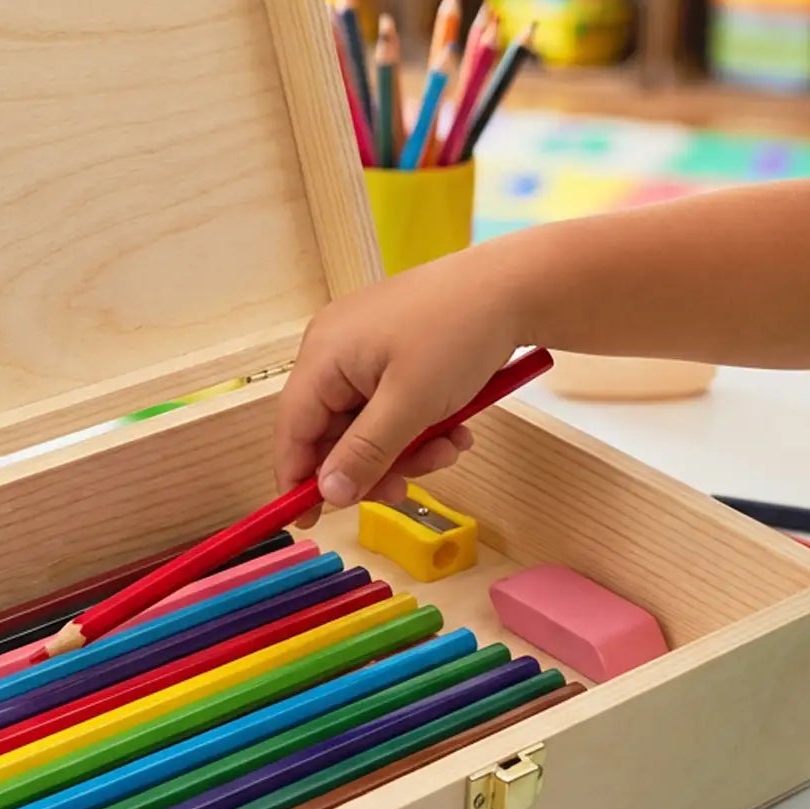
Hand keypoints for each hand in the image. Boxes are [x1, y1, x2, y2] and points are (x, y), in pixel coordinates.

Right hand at [273, 249, 519, 525]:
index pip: (293, 428)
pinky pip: (393, 405)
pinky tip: (456, 427)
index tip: (309, 522)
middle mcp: (336, 349)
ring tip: (449, 447)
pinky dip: (421, 425)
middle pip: (334, 430)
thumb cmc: (457, 333)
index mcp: (324, 354)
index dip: (298, 478)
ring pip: (370, 424)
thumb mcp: (411, 404)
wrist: (516, 286)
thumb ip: (365, 453)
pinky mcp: (397, 351)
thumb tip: (326, 494)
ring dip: (408, 448)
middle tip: (408, 487)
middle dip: (374, 463)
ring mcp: (367, 349)